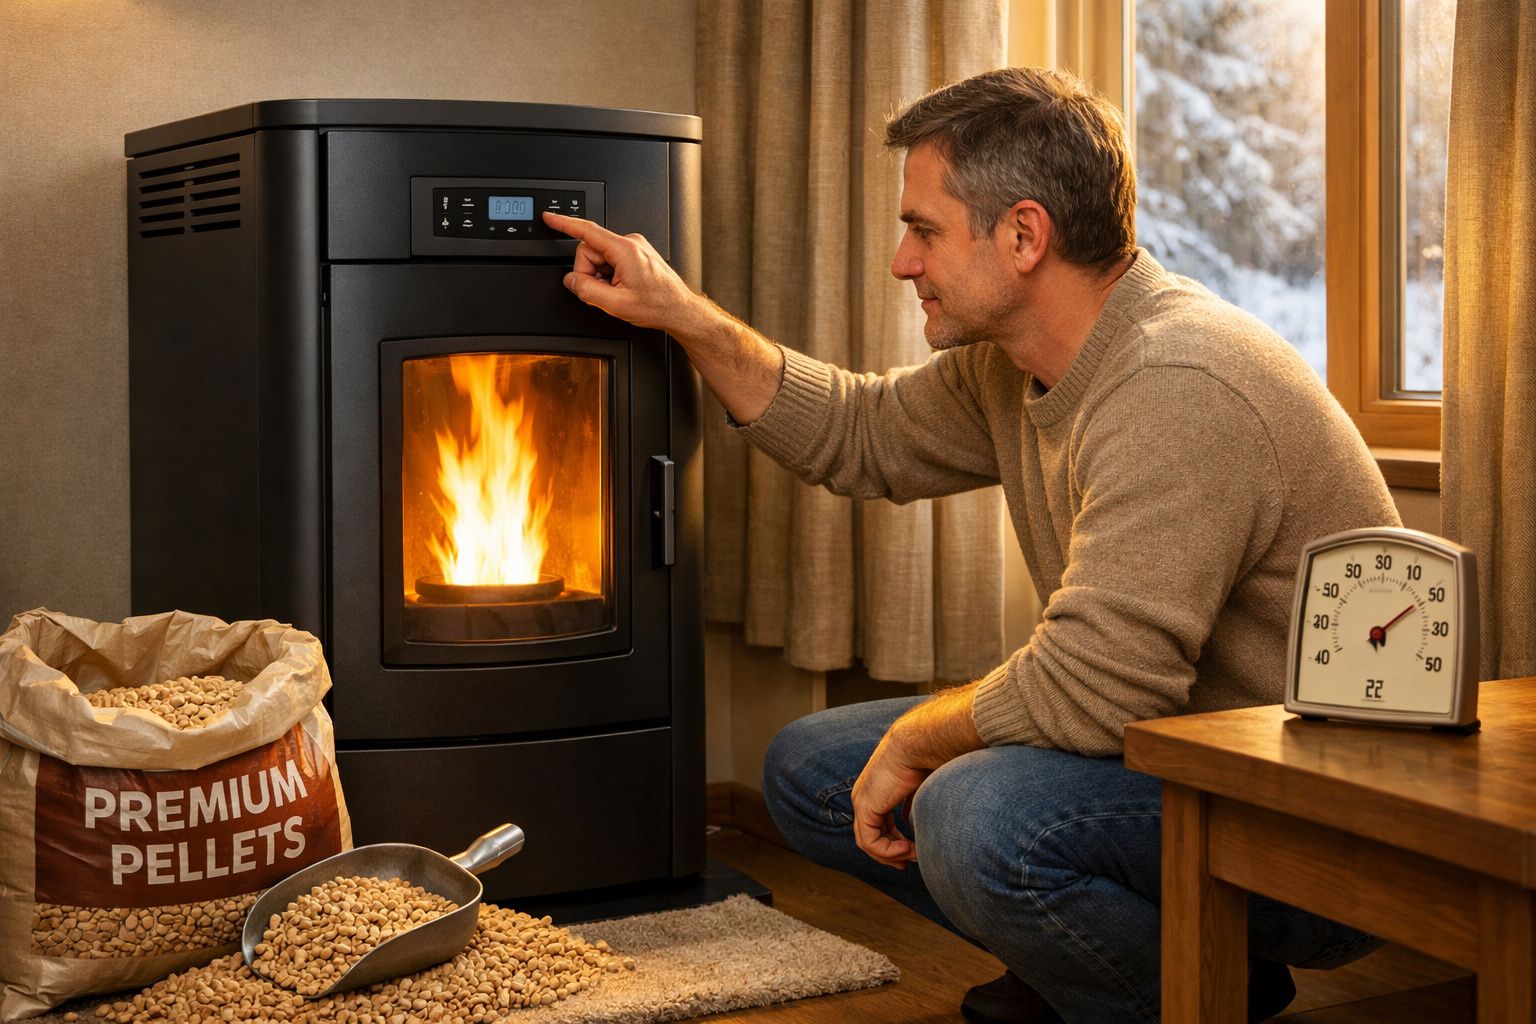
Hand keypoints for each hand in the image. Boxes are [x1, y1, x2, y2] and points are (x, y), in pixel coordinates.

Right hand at [542, 211, 700, 333]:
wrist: (678, 310)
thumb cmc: (657, 305)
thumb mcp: (616, 304)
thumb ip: (587, 291)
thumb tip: (571, 280)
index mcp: (625, 250)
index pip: (587, 231)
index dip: (564, 224)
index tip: (550, 218)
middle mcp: (630, 243)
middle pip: (590, 250)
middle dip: (590, 273)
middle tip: (603, 291)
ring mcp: (634, 247)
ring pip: (600, 257)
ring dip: (601, 276)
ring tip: (617, 291)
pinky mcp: (636, 254)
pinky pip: (611, 260)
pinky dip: (610, 275)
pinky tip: (621, 287)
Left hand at [850, 732, 928, 868]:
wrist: (919, 743)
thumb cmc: (927, 758)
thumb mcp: (921, 788)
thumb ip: (914, 806)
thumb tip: (918, 823)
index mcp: (876, 789)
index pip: (878, 823)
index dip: (893, 841)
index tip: (912, 851)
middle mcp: (865, 795)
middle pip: (870, 835)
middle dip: (889, 853)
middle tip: (906, 864)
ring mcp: (862, 801)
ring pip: (868, 843)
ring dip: (892, 854)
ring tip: (913, 854)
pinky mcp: (865, 806)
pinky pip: (870, 842)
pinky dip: (888, 851)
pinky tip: (908, 849)